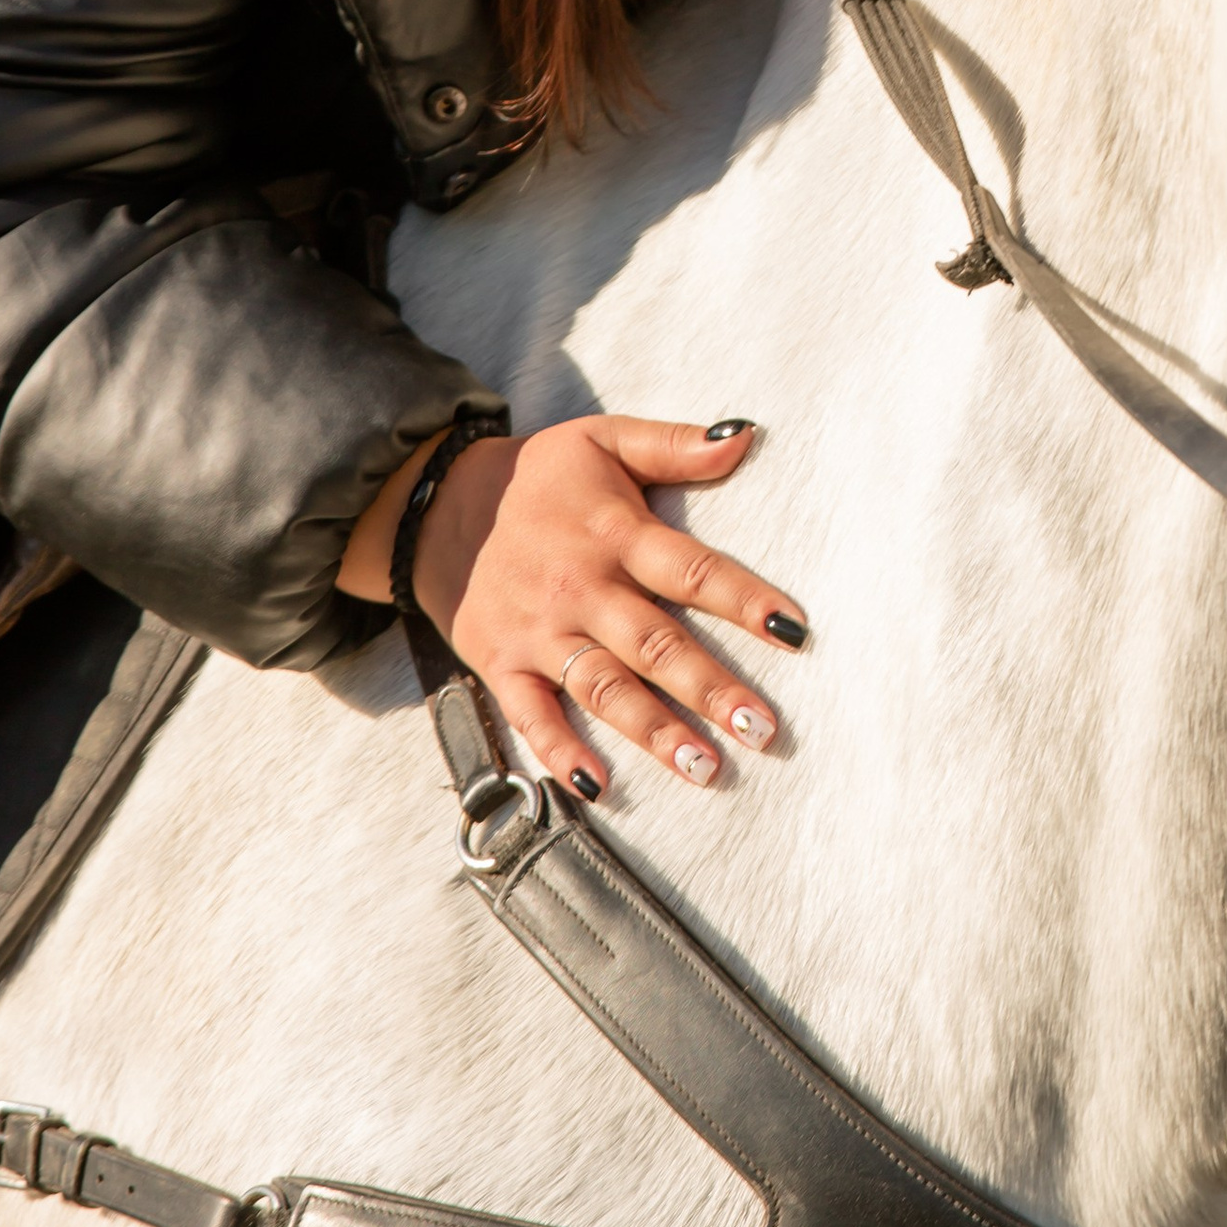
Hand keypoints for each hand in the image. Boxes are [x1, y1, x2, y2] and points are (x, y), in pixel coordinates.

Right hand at [344, 415, 803, 798]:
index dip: (745, 600)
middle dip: (711, 688)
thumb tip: (743, 437)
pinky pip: (532, 715)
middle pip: (656, 644)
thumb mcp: (602, 439)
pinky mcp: (501, 663)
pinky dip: (561, 752)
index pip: (693, 571)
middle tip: (763, 729)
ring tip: (706, 768)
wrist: (432, 503)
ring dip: (655, 730)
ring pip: (604, 688)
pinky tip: (596, 789)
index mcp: (615, 534)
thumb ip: (673, 445)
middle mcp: (582, 588)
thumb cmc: (536, 476)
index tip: (794, 631)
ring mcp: (540, 632)